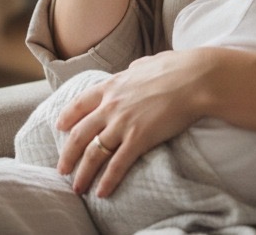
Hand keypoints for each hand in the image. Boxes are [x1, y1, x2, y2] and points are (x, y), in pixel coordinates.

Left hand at [55, 49, 215, 196]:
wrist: (196, 78)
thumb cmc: (177, 67)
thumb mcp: (148, 62)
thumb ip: (136, 68)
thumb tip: (133, 69)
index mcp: (112, 85)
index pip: (80, 103)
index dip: (67, 117)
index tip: (60, 127)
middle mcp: (111, 105)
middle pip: (80, 134)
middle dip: (68, 154)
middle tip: (61, 169)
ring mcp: (123, 123)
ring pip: (94, 153)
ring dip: (83, 173)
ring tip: (77, 187)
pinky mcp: (139, 139)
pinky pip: (118, 165)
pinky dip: (108, 181)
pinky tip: (102, 193)